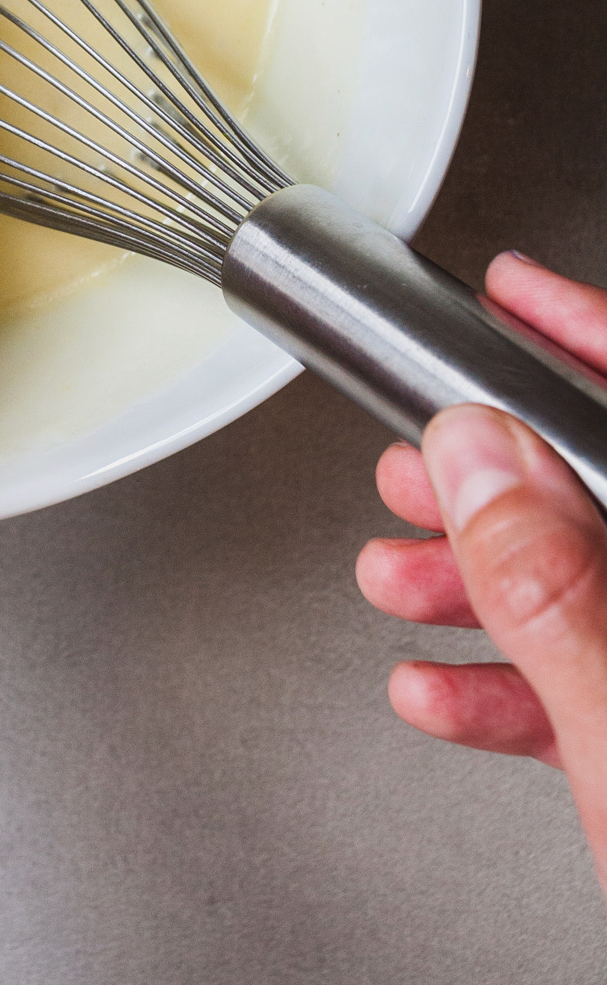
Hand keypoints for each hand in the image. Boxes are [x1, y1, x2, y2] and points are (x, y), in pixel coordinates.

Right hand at [357, 250, 606, 896]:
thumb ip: (551, 588)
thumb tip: (479, 458)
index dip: (582, 336)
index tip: (508, 296)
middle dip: (492, 479)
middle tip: (412, 466)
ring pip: (595, 587)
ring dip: (482, 585)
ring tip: (398, 580)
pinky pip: (599, 678)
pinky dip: (515, 682)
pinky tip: (444, 689)